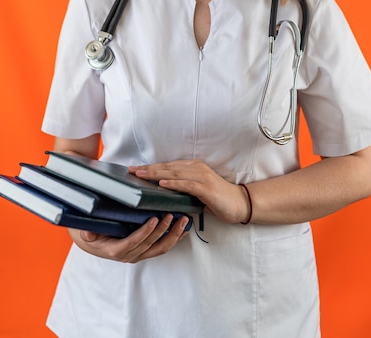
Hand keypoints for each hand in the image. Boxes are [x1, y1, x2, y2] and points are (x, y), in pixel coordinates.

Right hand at [68, 213, 188, 262]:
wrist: (91, 242)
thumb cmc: (90, 234)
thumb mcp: (85, 233)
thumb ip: (87, 234)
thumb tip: (87, 234)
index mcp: (116, 250)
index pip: (134, 242)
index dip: (145, 232)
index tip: (153, 220)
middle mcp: (130, 255)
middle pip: (152, 245)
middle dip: (164, 230)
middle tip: (172, 215)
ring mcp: (139, 253)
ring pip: (161, 247)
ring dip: (174, 234)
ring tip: (183, 220)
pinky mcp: (145, 250)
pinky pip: (162, 245)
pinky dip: (174, 237)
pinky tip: (184, 228)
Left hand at [129, 159, 249, 223]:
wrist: (239, 204)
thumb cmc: (217, 199)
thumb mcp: (196, 192)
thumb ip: (182, 189)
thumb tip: (163, 193)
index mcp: (193, 167)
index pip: (167, 166)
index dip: (150, 167)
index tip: (134, 170)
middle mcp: (196, 168)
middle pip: (167, 167)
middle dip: (148, 169)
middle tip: (131, 171)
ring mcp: (201, 176)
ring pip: (174, 173)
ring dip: (155, 173)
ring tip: (140, 175)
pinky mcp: (206, 188)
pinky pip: (186, 184)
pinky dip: (173, 183)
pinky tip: (162, 183)